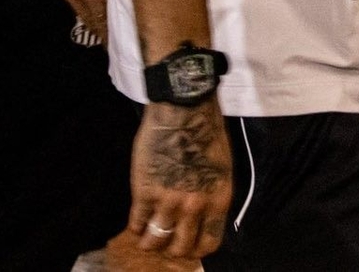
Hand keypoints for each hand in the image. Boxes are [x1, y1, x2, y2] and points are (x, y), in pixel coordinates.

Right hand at [128, 99, 230, 259]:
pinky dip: (136, 225)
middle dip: (172, 247)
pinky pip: (136, 223)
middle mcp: (194, 206)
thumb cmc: (208, 133)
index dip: (196, 247)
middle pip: (180, 248)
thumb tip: (203, 218)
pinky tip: (138, 218)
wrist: (184, 110)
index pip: (209, 243)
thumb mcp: (222, 169)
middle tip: (166, 238)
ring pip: (154, 241)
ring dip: (150, 240)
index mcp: (218, 200)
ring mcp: (168, 201)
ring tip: (147, 233)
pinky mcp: (144, 192)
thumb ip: (212, 196)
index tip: (188, 243)